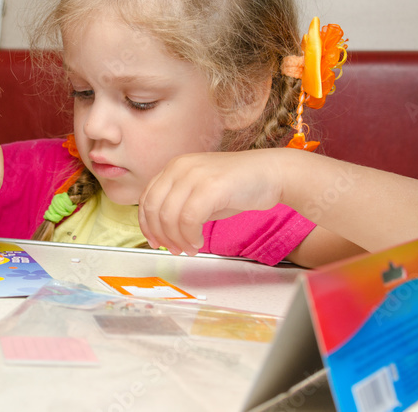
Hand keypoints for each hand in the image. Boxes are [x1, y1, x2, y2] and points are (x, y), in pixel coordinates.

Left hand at [138, 150, 286, 254]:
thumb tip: (161, 230)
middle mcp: (180, 167)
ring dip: (177, 239)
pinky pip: (189, 219)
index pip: (147, 198)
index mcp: (175, 167)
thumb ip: (179, 205)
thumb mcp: (200, 192)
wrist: (271, 173)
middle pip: (154, 209)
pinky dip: (190, 236)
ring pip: (169, 216)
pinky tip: (199, 242)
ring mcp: (195, 175)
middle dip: (161, 235)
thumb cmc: (238, 186)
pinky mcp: (211, 186)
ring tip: (190, 249)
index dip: (146, 224)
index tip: (154, 241)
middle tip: (173, 250)